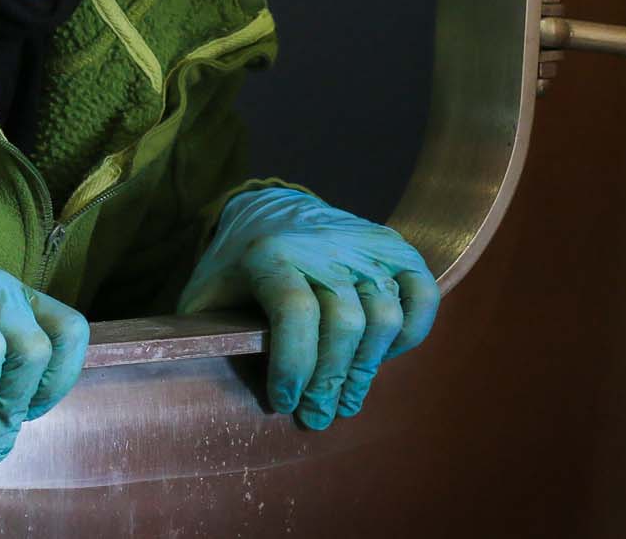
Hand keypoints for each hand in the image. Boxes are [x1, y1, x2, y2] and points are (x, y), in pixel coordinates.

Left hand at [176, 188, 438, 429]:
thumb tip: (205, 386)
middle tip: (318, 416)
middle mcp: (320, 245)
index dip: (294, 364)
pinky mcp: (391, 245)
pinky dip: (409, 332)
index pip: (294, 310)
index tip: (284, 402)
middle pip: (344, 322)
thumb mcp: (206, 294)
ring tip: (345, 398)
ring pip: (383, 315)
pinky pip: (420, 294)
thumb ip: (206, 333)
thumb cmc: (235, 267)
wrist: (270, 210)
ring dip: (366, 369)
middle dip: (331, 382)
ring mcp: (361, 243)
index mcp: (269, 253)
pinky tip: (382, 356)